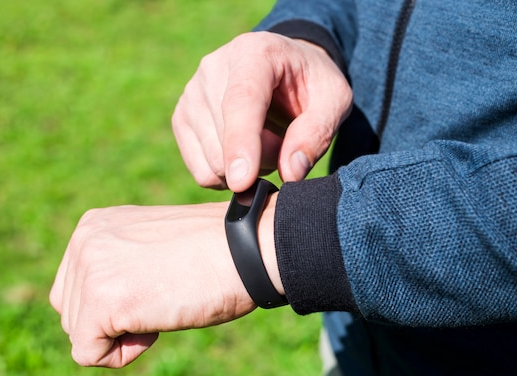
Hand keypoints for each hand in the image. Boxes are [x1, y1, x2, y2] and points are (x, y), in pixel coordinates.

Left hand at [49, 198, 279, 367]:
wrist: (248, 248)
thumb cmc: (215, 250)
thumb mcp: (151, 247)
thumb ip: (119, 263)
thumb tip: (102, 302)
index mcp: (96, 225)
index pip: (76, 285)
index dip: (116, 302)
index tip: (156, 285)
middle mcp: (84, 240)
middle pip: (71, 311)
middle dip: (112, 320)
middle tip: (160, 297)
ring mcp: (90, 269)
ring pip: (78, 333)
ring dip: (120, 335)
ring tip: (162, 305)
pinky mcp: (101, 301)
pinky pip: (88, 353)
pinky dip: (122, 355)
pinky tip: (155, 328)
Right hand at [172, 32, 352, 191]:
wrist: (284, 70)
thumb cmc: (311, 84)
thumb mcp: (334, 100)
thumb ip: (317, 133)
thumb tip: (290, 173)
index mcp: (253, 53)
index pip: (241, 101)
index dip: (241, 143)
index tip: (242, 181)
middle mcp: (213, 67)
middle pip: (226, 140)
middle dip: (262, 160)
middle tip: (284, 143)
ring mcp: (192, 93)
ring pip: (212, 161)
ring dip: (246, 168)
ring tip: (265, 141)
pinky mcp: (181, 117)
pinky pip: (200, 171)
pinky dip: (226, 175)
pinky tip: (244, 154)